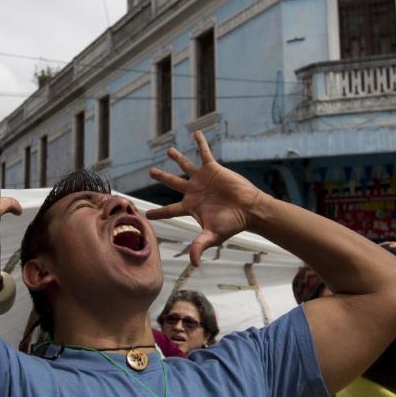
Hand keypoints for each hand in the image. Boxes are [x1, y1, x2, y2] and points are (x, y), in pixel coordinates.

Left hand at [147, 131, 264, 265]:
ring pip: (185, 167)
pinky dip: (200, 144)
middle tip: (151, 172)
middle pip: (173, 183)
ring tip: (169, 150)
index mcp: (190, 207)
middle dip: (162, 177)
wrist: (249, 209)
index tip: (146, 215)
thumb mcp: (212, 236)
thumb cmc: (232, 224)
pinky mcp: (213, 169)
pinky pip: (204, 153)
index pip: (169, 210)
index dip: (158, 212)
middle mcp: (194, 191)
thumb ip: (199, 246)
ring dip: (178, 158)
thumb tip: (193, 263)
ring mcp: (203, 179)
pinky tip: (195, 133)